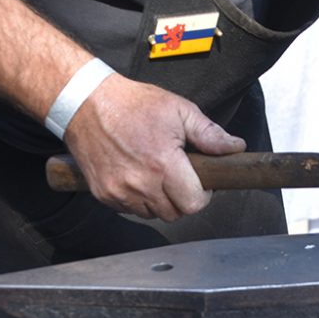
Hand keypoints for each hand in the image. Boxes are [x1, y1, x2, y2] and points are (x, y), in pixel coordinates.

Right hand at [63, 75, 245, 220]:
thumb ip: (209, 134)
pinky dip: (139, 200)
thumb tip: (234, 148)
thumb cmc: (131, 104)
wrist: (85, 103)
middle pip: (175, 214)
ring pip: (153, 214)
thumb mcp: (178, 110)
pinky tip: (138, 177)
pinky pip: (131, 210)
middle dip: (183, 199)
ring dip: (161, 201)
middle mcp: (141, 183)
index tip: (200, 182)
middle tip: (180, 176)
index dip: (202, 194)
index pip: (194, 204)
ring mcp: (120, 192)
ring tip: (157, 174)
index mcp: (163, 164)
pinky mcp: (104, 194)